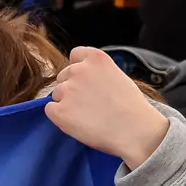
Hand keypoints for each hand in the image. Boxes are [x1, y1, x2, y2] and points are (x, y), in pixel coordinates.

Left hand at [44, 46, 171, 170]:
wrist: (135, 131)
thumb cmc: (132, 108)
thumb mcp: (118, 76)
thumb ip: (98, 73)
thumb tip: (87, 80)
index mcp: (95, 58)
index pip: (75, 55)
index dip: (79, 69)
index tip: (86, 81)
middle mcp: (78, 70)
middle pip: (63, 76)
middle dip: (72, 88)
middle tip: (89, 103)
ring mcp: (67, 90)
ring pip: (57, 94)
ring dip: (66, 103)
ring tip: (87, 115)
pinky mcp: (59, 111)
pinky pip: (51, 110)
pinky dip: (60, 117)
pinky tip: (78, 123)